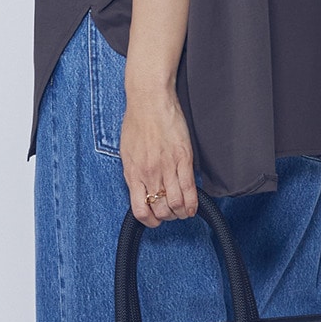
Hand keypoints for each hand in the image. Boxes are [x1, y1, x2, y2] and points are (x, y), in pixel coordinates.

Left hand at [119, 87, 198, 226]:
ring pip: (176, 204)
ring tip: (184, 210)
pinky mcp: (183, 158)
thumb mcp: (127, 152)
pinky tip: (194, 207)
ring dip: (181, 212)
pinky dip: (193, 203)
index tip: (156, 220)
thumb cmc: (136, 122)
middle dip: (168, 217)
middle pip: (161, 210)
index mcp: (133, 173)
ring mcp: (167, 167)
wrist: (149, 100)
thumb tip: (140, 189)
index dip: (150, 221)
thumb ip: (134, 172)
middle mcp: (149, 174)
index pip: (140, 210)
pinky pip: (189, 189)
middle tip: (172, 212)